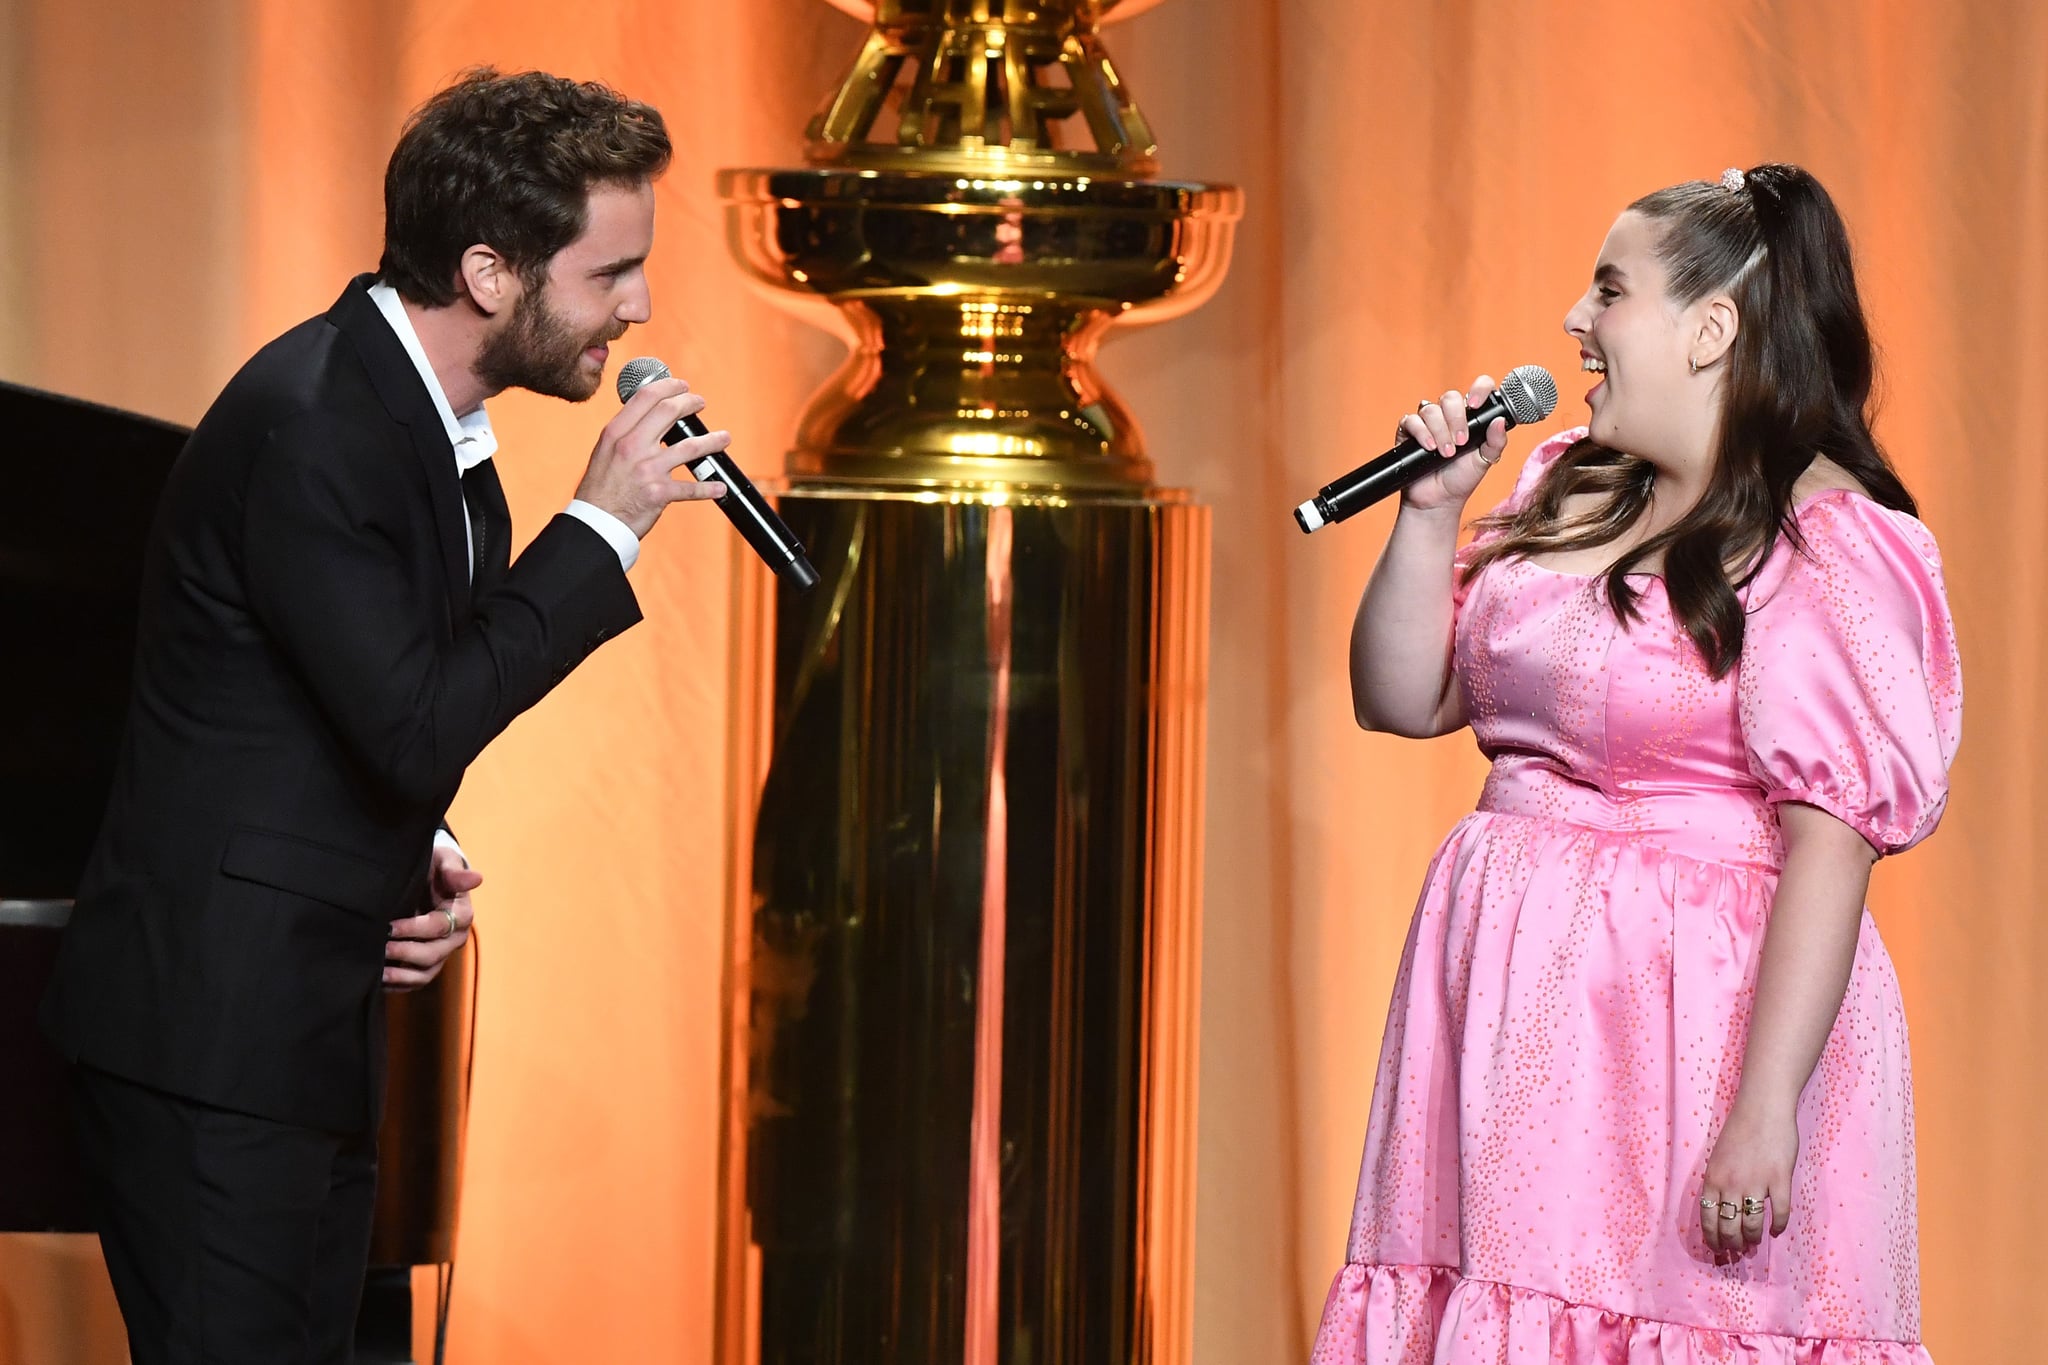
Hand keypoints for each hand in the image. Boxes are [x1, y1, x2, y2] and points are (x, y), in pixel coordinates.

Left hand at [385, 844, 479, 989]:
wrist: (429, 880)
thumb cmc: (435, 869)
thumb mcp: (443, 862)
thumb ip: (454, 871)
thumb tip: (477, 878)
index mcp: (461, 914)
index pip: (438, 927)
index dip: (414, 929)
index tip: (389, 927)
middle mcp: (455, 938)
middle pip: (432, 954)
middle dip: (405, 953)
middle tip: (380, 949)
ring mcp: (442, 954)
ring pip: (426, 973)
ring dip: (402, 975)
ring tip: (378, 973)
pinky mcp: (428, 965)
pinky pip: (416, 981)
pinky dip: (399, 984)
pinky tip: (379, 981)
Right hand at [573, 374, 729, 538]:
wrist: (596, 523)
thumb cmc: (601, 488)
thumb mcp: (604, 452)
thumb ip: (625, 433)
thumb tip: (649, 416)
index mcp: (616, 433)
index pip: (646, 397)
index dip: (669, 386)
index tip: (682, 386)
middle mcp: (632, 446)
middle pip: (670, 412)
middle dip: (691, 403)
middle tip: (700, 403)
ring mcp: (647, 469)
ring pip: (691, 447)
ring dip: (713, 441)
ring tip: (724, 438)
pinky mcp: (659, 493)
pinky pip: (692, 488)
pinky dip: (709, 487)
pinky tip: (720, 487)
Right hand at [1394, 376, 1509, 513]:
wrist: (1438, 501)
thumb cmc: (1462, 479)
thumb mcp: (1485, 460)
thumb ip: (1496, 441)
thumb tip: (1500, 420)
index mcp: (1471, 417)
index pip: (1478, 388)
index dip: (1478, 389)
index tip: (1476, 405)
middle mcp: (1449, 416)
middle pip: (1450, 397)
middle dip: (1456, 419)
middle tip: (1460, 442)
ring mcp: (1428, 423)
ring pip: (1430, 409)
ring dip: (1440, 431)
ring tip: (1445, 453)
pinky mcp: (1409, 432)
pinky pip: (1411, 420)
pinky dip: (1421, 432)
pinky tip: (1428, 447)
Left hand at [1699, 1093, 1797, 1255]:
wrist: (1762, 1109)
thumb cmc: (1739, 1131)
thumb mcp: (1718, 1157)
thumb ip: (1718, 1182)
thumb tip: (1720, 1209)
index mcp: (1713, 1178)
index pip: (1708, 1219)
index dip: (1713, 1240)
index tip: (1718, 1250)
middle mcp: (1731, 1184)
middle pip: (1729, 1228)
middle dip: (1733, 1245)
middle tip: (1739, 1252)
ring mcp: (1756, 1183)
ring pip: (1752, 1225)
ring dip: (1753, 1239)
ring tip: (1754, 1244)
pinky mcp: (1780, 1180)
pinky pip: (1779, 1213)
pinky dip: (1778, 1227)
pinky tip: (1775, 1231)